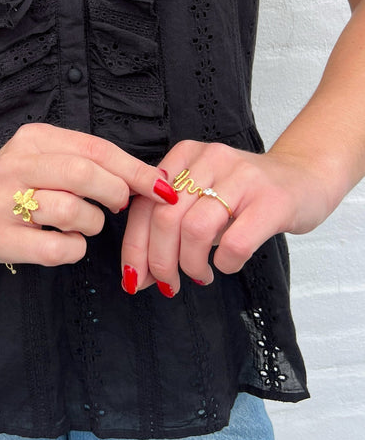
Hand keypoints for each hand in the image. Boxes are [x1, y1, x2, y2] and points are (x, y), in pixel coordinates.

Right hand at [0, 123, 176, 266]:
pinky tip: (69, 243)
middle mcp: (16, 165)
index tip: (161, 187)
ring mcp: (5, 203)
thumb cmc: (21, 181)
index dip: (134, 169)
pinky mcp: (2, 239)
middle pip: (83, 174)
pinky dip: (74, 249)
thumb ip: (91, 161)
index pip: (95, 148)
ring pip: (71, 211)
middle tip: (118, 204)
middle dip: (113, 193)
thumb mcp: (49, 156)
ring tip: (85, 223)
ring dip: (92, 223)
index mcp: (34, 138)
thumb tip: (150, 179)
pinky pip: (56, 248)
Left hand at [120, 140, 337, 295]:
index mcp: (185, 155)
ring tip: (200, 275)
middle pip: (165, 218)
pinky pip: (235, 242)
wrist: (305, 177)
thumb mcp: (201, 196)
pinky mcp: (271, 201)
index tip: (134, 278)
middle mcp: (210, 160)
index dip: (134, 247)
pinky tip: (227, 264)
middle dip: (159, 262)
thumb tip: (137, 274)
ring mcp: (242, 178)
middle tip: (168, 284)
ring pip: (195, 230)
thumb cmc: (245, 196)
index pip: (144, 204)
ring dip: (190, 264)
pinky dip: (225, 263)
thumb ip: (168, 223)